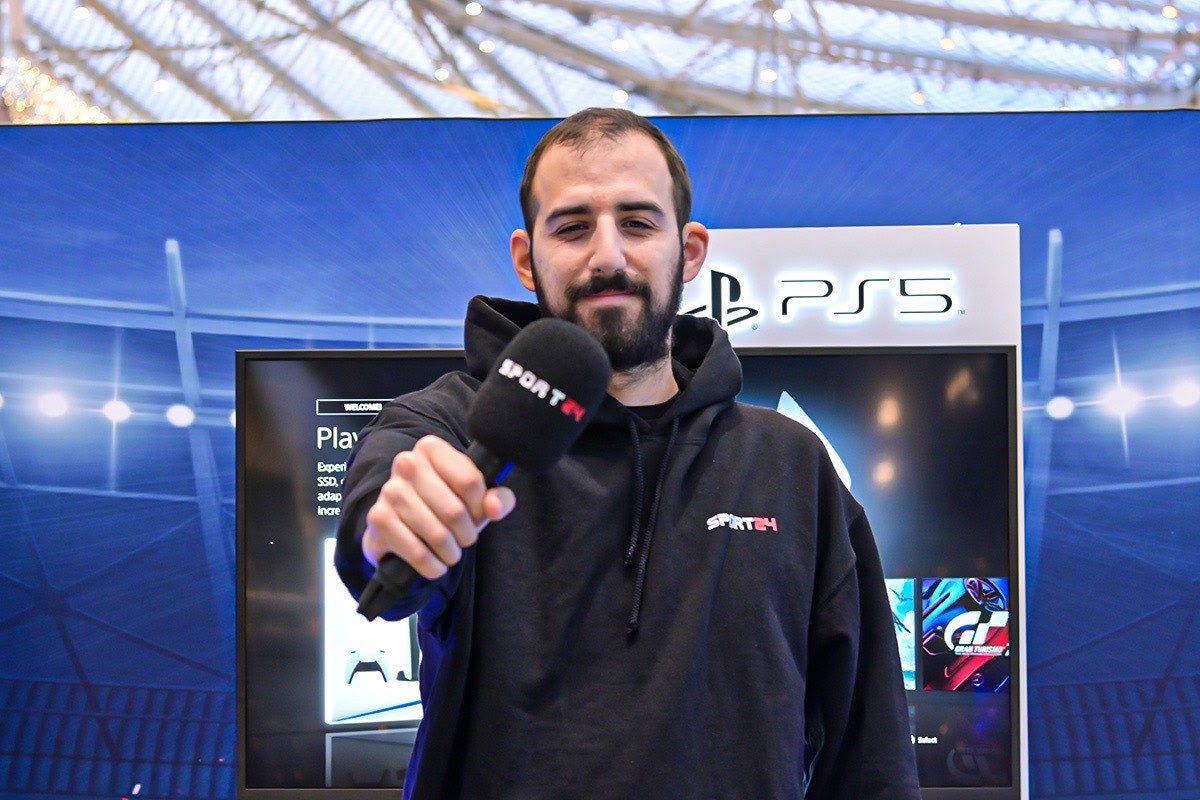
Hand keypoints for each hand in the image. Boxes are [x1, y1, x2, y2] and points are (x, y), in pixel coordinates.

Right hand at [363, 435, 515, 579]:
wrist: (400, 526)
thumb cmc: (444, 505)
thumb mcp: (476, 498)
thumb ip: (498, 499)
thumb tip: (493, 507)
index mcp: (431, 448)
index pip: (470, 482)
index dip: (480, 508)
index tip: (477, 516)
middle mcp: (407, 463)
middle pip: (454, 510)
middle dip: (467, 535)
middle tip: (464, 540)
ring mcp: (389, 491)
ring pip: (437, 533)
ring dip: (450, 552)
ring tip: (451, 553)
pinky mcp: (378, 519)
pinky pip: (417, 552)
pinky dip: (432, 566)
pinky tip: (435, 565)